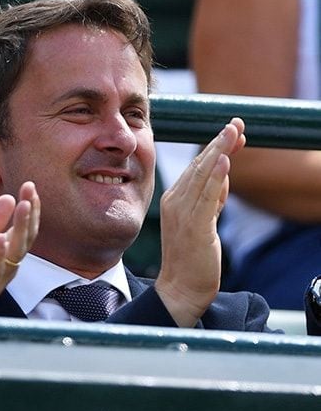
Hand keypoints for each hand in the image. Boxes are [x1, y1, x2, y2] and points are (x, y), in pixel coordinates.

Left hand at [0, 181, 39, 313]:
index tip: (29, 185)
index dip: (29, 208)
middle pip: (25, 239)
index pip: (24, 229)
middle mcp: (5, 266)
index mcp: (5, 254)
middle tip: (30, 191)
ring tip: (22, 207)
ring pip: (15, 254)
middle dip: (29, 215)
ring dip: (20, 231)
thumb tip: (9, 197)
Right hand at [155, 117, 245, 326]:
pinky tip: (224, 161)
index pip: (198, 167)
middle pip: (200, 165)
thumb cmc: (191, 257)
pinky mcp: (194, 226)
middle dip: (219, 142)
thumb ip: (211, 198)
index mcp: (174, 199)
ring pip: (203, 175)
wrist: (181, 287)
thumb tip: (224, 176)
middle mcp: (175, 202)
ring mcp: (183, 213)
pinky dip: (215, 177)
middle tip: (236, 123)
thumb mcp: (203, 221)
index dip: (216, 147)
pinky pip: (206, 197)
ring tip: (232, 132)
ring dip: (219, 151)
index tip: (233, 131)